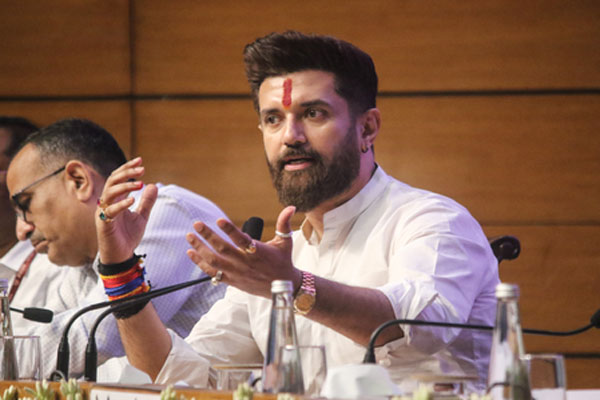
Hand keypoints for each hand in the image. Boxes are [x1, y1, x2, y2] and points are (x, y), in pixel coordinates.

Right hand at [95, 157, 157, 263]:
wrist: (121, 256)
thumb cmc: (128, 236)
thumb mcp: (142, 217)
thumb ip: (147, 202)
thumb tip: (153, 185)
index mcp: (115, 200)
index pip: (118, 178)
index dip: (128, 168)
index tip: (140, 160)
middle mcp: (107, 203)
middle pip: (112, 181)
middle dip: (127, 173)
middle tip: (143, 169)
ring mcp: (104, 213)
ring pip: (110, 193)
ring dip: (125, 186)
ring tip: (140, 183)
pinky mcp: (104, 224)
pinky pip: (111, 211)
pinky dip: (121, 204)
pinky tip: (133, 200)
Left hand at [186, 206, 300, 297]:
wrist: (283, 288)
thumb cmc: (283, 261)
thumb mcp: (285, 242)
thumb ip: (284, 223)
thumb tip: (291, 207)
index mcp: (258, 252)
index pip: (241, 239)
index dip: (230, 230)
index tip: (218, 220)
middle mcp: (245, 263)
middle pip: (223, 249)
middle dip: (208, 236)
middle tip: (197, 224)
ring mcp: (237, 273)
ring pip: (214, 261)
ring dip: (200, 249)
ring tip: (190, 237)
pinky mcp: (232, 281)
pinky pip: (213, 273)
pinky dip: (200, 264)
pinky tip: (192, 253)